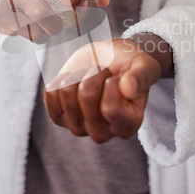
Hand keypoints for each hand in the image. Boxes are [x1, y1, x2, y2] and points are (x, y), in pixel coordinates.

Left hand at [44, 38, 165, 142]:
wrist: (110, 60)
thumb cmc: (129, 65)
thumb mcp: (143, 64)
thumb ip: (141, 76)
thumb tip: (129, 88)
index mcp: (129, 125)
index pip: (111, 108)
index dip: (112, 82)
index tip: (120, 77)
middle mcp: (104, 133)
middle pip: (86, 97)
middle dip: (95, 74)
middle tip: (106, 73)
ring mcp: (79, 128)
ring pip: (67, 93)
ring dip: (79, 75)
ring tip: (91, 75)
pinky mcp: (60, 118)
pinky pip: (51, 94)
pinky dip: (62, 79)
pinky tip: (76, 79)